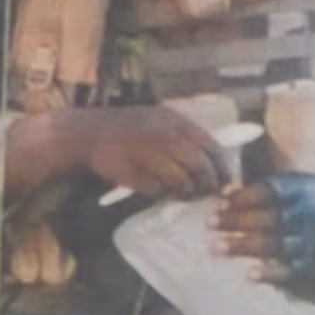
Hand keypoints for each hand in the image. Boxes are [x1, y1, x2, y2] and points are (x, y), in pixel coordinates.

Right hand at [20, 102, 230, 198]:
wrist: (87, 134)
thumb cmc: (127, 128)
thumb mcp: (158, 119)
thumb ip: (183, 135)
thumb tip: (212, 159)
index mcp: (174, 121)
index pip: (210, 147)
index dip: (222, 167)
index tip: (227, 180)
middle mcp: (165, 136)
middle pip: (200, 167)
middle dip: (209, 184)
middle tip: (209, 192)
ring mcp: (149, 156)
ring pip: (182, 182)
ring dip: (188, 193)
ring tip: (187, 195)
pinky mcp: (136, 175)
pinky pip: (160, 191)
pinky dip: (165, 195)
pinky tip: (163, 192)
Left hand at [211, 173, 314, 280]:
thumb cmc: (305, 196)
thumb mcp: (290, 183)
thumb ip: (257, 190)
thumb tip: (223, 195)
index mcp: (297, 192)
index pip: (268, 193)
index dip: (243, 198)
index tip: (219, 203)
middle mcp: (303, 215)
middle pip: (267, 219)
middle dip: (236, 222)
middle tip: (208, 224)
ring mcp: (308, 240)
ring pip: (274, 244)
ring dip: (243, 246)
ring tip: (215, 248)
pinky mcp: (312, 262)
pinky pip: (291, 270)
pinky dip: (270, 273)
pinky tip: (249, 274)